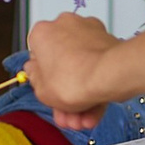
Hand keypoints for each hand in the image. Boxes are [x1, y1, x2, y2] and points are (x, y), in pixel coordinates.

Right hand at [24, 13, 119, 131]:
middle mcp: (64, 26)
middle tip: (67, 113)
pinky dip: (95, 87)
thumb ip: (35, 81)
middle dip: (65, 94)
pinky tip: (94, 110)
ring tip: (83, 118)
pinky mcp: (107, 41)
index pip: (38, 58)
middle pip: (62, 65)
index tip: (48, 93)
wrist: (109, 75)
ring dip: (81, 96)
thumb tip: (35, 74)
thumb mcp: (41, 91)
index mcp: (42, 32)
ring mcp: (88, 32)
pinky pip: (96, 66)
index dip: (43, 81)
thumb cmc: (75, 77)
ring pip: (81, 68)